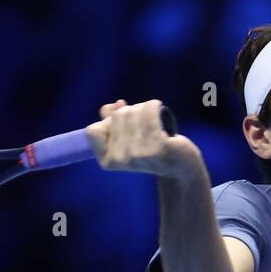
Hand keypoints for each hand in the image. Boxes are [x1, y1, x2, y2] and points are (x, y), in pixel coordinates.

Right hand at [85, 99, 200, 179]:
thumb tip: (112, 106)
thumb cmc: (151, 149)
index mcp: (108, 161)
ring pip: (133, 111)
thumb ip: (112, 120)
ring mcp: (139, 154)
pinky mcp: (158, 146)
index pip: (92, 131)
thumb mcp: (127, 136)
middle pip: (117, 116)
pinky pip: (149, 111)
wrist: (179, 165)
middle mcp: (121, 160)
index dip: (107, 124)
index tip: (124, 128)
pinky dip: (154, 106)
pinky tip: (159, 110)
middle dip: (131, 112)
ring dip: (144, 108)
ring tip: (154, 121)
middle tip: (145, 125)